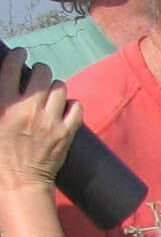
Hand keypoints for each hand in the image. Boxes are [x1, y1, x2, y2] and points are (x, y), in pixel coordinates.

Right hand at [0, 48, 78, 192]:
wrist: (19, 182)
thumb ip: (1, 101)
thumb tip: (8, 86)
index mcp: (4, 105)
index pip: (12, 67)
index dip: (17, 56)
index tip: (20, 54)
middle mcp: (28, 109)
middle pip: (42, 73)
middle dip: (40, 71)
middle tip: (37, 76)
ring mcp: (50, 121)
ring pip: (60, 87)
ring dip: (55, 88)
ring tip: (49, 95)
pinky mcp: (67, 132)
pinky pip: (77, 106)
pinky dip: (71, 105)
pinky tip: (64, 109)